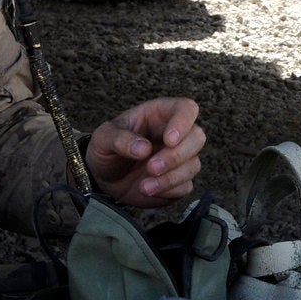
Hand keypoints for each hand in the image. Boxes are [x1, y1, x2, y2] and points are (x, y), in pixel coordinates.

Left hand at [86, 97, 204, 206]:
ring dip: (170, 178)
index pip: (186, 108)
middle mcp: (175, 135)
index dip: (183, 122)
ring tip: (144, 186)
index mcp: (159, 115)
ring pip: (193, 165)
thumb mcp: (103, 138)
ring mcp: (179, 159)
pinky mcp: (178, 181)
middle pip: (197, 137)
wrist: (104, 178)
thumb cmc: (106, 149)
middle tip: (151, 167)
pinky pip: (185, 186)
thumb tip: (143, 148)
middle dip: (176, 156)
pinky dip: (168, 191)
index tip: (168, 141)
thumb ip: (119, 139)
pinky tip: (149, 191)